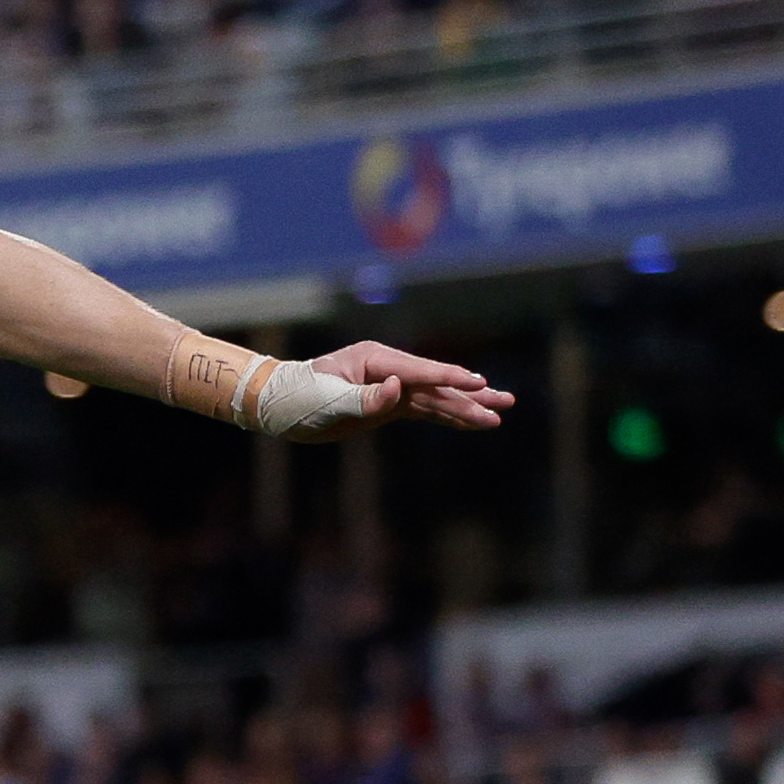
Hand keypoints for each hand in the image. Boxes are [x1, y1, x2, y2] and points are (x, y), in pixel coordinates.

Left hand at [280, 342, 514, 435]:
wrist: (277, 406)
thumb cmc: (296, 398)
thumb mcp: (326, 401)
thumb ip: (363, 398)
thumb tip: (398, 388)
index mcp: (375, 360)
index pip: (419, 371)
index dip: (449, 378)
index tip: (477, 382)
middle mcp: (389, 369)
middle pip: (436, 384)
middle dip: (470, 395)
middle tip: (505, 402)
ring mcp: (391, 387)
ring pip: (436, 399)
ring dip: (467, 407)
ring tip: (500, 414)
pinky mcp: (389, 405)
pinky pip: (425, 411)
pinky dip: (448, 417)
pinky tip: (472, 423)